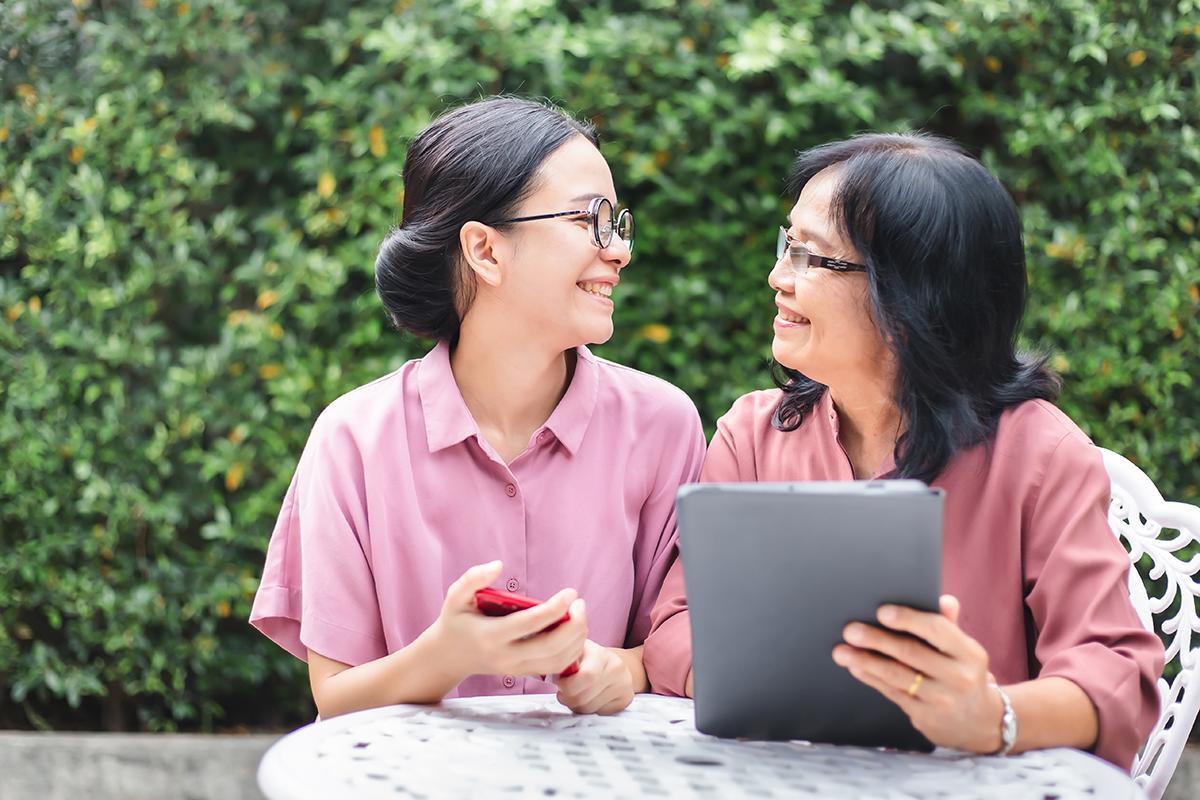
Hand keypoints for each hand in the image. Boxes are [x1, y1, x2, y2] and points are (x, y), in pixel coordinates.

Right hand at [428, 561, 587, 680]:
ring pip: (558, 661)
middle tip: (580, 603)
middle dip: (574, 625)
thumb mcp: (455, 596)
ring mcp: (516, 668)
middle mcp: (506, 656)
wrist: (449, 656)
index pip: (530, 623)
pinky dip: (571, 651)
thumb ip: (473, 578)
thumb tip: (498, 565)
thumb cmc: (455, 620)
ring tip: (579, 614)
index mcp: (490, 635)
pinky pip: (556, 668)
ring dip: (576, 638)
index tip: (571, 592)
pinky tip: (573, 632)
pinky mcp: (523, 673)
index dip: (555, 607)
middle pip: (551, 646)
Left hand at [553, 639, 635, 714]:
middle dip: (568, 699)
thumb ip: (561, 661)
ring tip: (576, 694)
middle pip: (584, 697)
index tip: (559, 683)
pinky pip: (599, 714)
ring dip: (577, 706)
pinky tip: (590, 698)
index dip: (567, 686)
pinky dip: (589, 710)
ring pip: (590, 709)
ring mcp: (624, 685)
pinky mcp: (626, 699)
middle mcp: (617, 668)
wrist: (613, 662)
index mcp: (601, 653)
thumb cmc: (585, 658)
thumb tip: (545, 667)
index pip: (587, 677)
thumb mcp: (573, 652)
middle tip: (564, 693)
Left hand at [832, 595, 1003, 752]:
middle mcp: (958, 678)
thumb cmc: (961, 672)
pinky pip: (892, 693)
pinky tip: (855, 667)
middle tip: (850, 630)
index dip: (908, 619)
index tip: (881, 612)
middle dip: (876, 640)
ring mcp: (941, 700)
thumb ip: (948, 624)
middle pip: (911, 654)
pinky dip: (871, 678)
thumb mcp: (963, 649)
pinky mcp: (925, 717)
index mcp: (970, 653)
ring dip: (865, 661)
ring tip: (841, 651)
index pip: (937, 630)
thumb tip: (943, 600)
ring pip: (897, 676)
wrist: (978, 722)